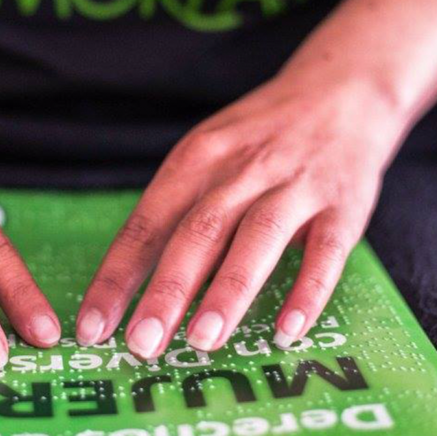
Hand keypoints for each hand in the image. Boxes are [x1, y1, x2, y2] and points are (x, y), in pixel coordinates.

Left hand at [76, 71, 403, 357]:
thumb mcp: (208, 155)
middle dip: (167, 291)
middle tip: (141, 344)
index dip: (117, 276)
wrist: (341, 91)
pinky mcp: (344, 206)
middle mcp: (242, 170)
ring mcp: (296, 187)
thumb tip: (129, 286)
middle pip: (198, 232)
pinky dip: (307, 291)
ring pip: (256, 239)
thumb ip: (176, 212)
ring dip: (228, 292)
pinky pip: (326, 253)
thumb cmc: (259, 138)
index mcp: (196, 160)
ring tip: (202, 341)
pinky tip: (287, 330)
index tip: (92, 326)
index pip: (147, 223)